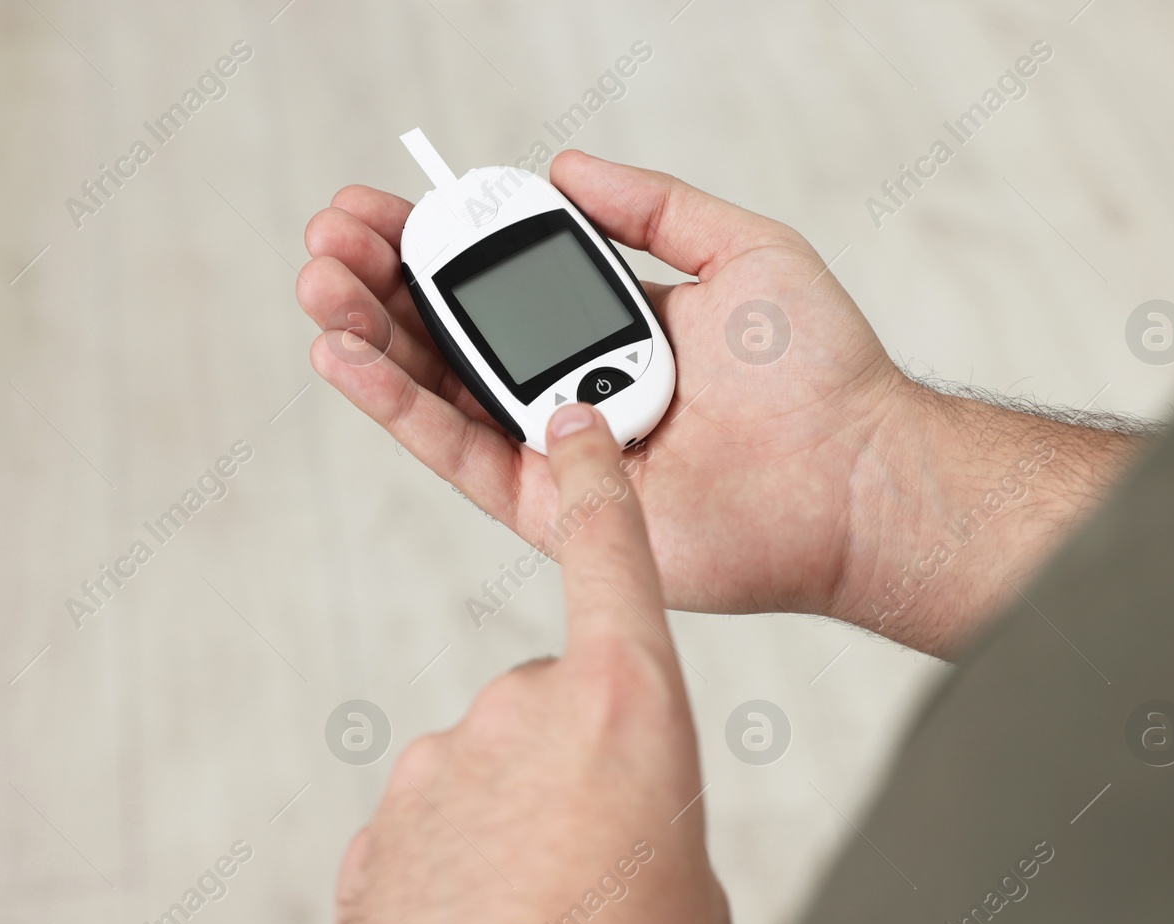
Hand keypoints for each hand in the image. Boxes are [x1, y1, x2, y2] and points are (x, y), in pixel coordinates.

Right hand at [299, 152, 1143, 657]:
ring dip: (368, 331)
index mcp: (609, 325)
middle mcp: (571, 386)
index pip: (499, 279)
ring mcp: (553, 447)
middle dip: (383, 279)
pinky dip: (395, 403)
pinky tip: (346, 353)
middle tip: (330, 233)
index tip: (391, 202)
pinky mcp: (545, 506)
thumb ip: (650, 207)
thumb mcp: (740, 249)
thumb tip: (563, 168)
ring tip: (318, 278)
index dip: (439, 240)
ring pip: (436, 389)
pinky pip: (454, 450)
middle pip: (450, 332)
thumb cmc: (819, 371)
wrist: (854, 472)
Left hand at [329, 405, 729, 923]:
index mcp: (622, 706)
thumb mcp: (689, 871)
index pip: (607, 557)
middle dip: (568, 763)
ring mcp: (433, 771)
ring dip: (511, 825)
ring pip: (484, 772)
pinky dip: (458, 867)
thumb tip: (600, 794)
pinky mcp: (377, 834)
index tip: (573, 423)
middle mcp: (517, 713)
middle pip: (548, 703)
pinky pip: (431, 829)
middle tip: (592, 854)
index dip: (595, 484)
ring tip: (541, 912)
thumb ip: (641, 791)